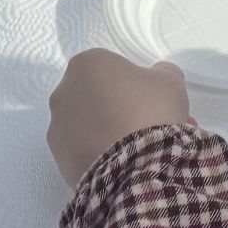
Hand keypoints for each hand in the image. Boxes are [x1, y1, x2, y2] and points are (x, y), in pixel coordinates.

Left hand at [47, 49, 189, 187]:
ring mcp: (57, 127)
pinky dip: (97, 154)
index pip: (109, 68)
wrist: (138, 162)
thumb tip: (153, 80)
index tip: (146, 97)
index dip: (130, 82)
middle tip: (141, 122)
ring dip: (104, 131)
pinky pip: (81, 151)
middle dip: (113, 106)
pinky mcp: (59, 157)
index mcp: (86, 64)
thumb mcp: (171, 80)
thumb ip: (160, 73)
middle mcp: (63, 92)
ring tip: (133, 148)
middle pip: (92, 96)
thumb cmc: (152, 109)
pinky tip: (121, 163)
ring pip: (85, 125)